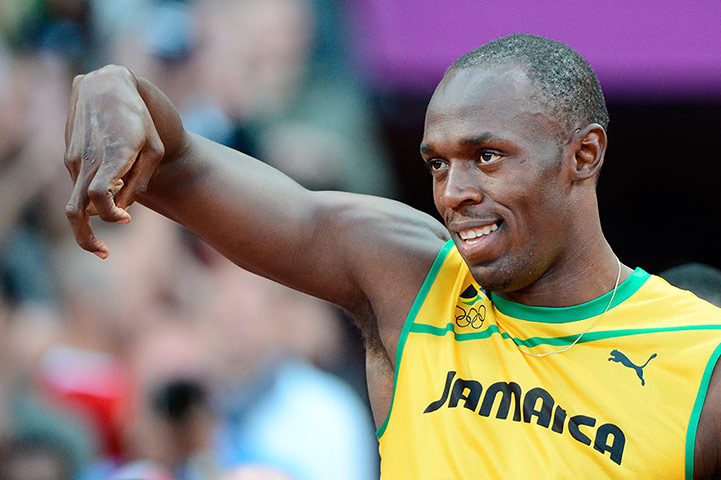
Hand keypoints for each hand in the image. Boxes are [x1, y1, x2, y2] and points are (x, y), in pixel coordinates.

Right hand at [64, 65, 164, 257]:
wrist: (107, 85)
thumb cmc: (141, 119)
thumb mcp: (153, 149)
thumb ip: (140, 180)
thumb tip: (122, 208)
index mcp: (112, 156)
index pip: (99, 197)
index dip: (110, 215)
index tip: (125, 219)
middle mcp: (88, 159)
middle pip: (75, 210)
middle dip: (86, 238)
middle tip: (102, 254)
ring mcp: (75, 157)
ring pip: (75, 200)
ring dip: (93, 214)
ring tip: (115, 211)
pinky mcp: (69, 155)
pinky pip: (78, 185)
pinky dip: (92, 195)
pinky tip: (111, 184)